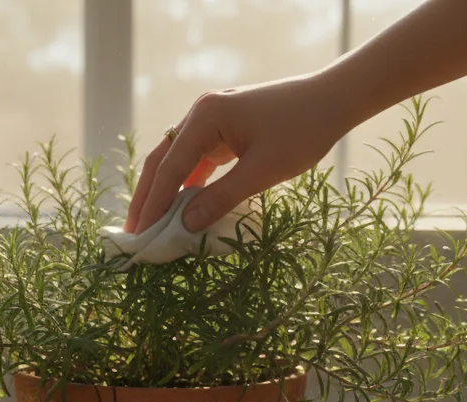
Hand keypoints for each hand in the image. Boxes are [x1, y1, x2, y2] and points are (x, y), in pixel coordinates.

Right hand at [124, 73, 351, 234]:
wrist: (333, 100)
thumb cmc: (303, 131)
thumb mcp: (262, 171)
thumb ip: (221, 198)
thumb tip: (185, 225)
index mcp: (205, 116)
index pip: (169, 167)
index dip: (154, 204)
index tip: (141, 235)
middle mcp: (200, 114)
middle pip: (162, 161)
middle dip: (148, 198)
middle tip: (133, 234)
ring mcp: (211, 121)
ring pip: (177, 162)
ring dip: (165, 193)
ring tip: (151, 226)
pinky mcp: (224, 131)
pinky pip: (197, 161)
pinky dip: (187, 185)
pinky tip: (181, 210)